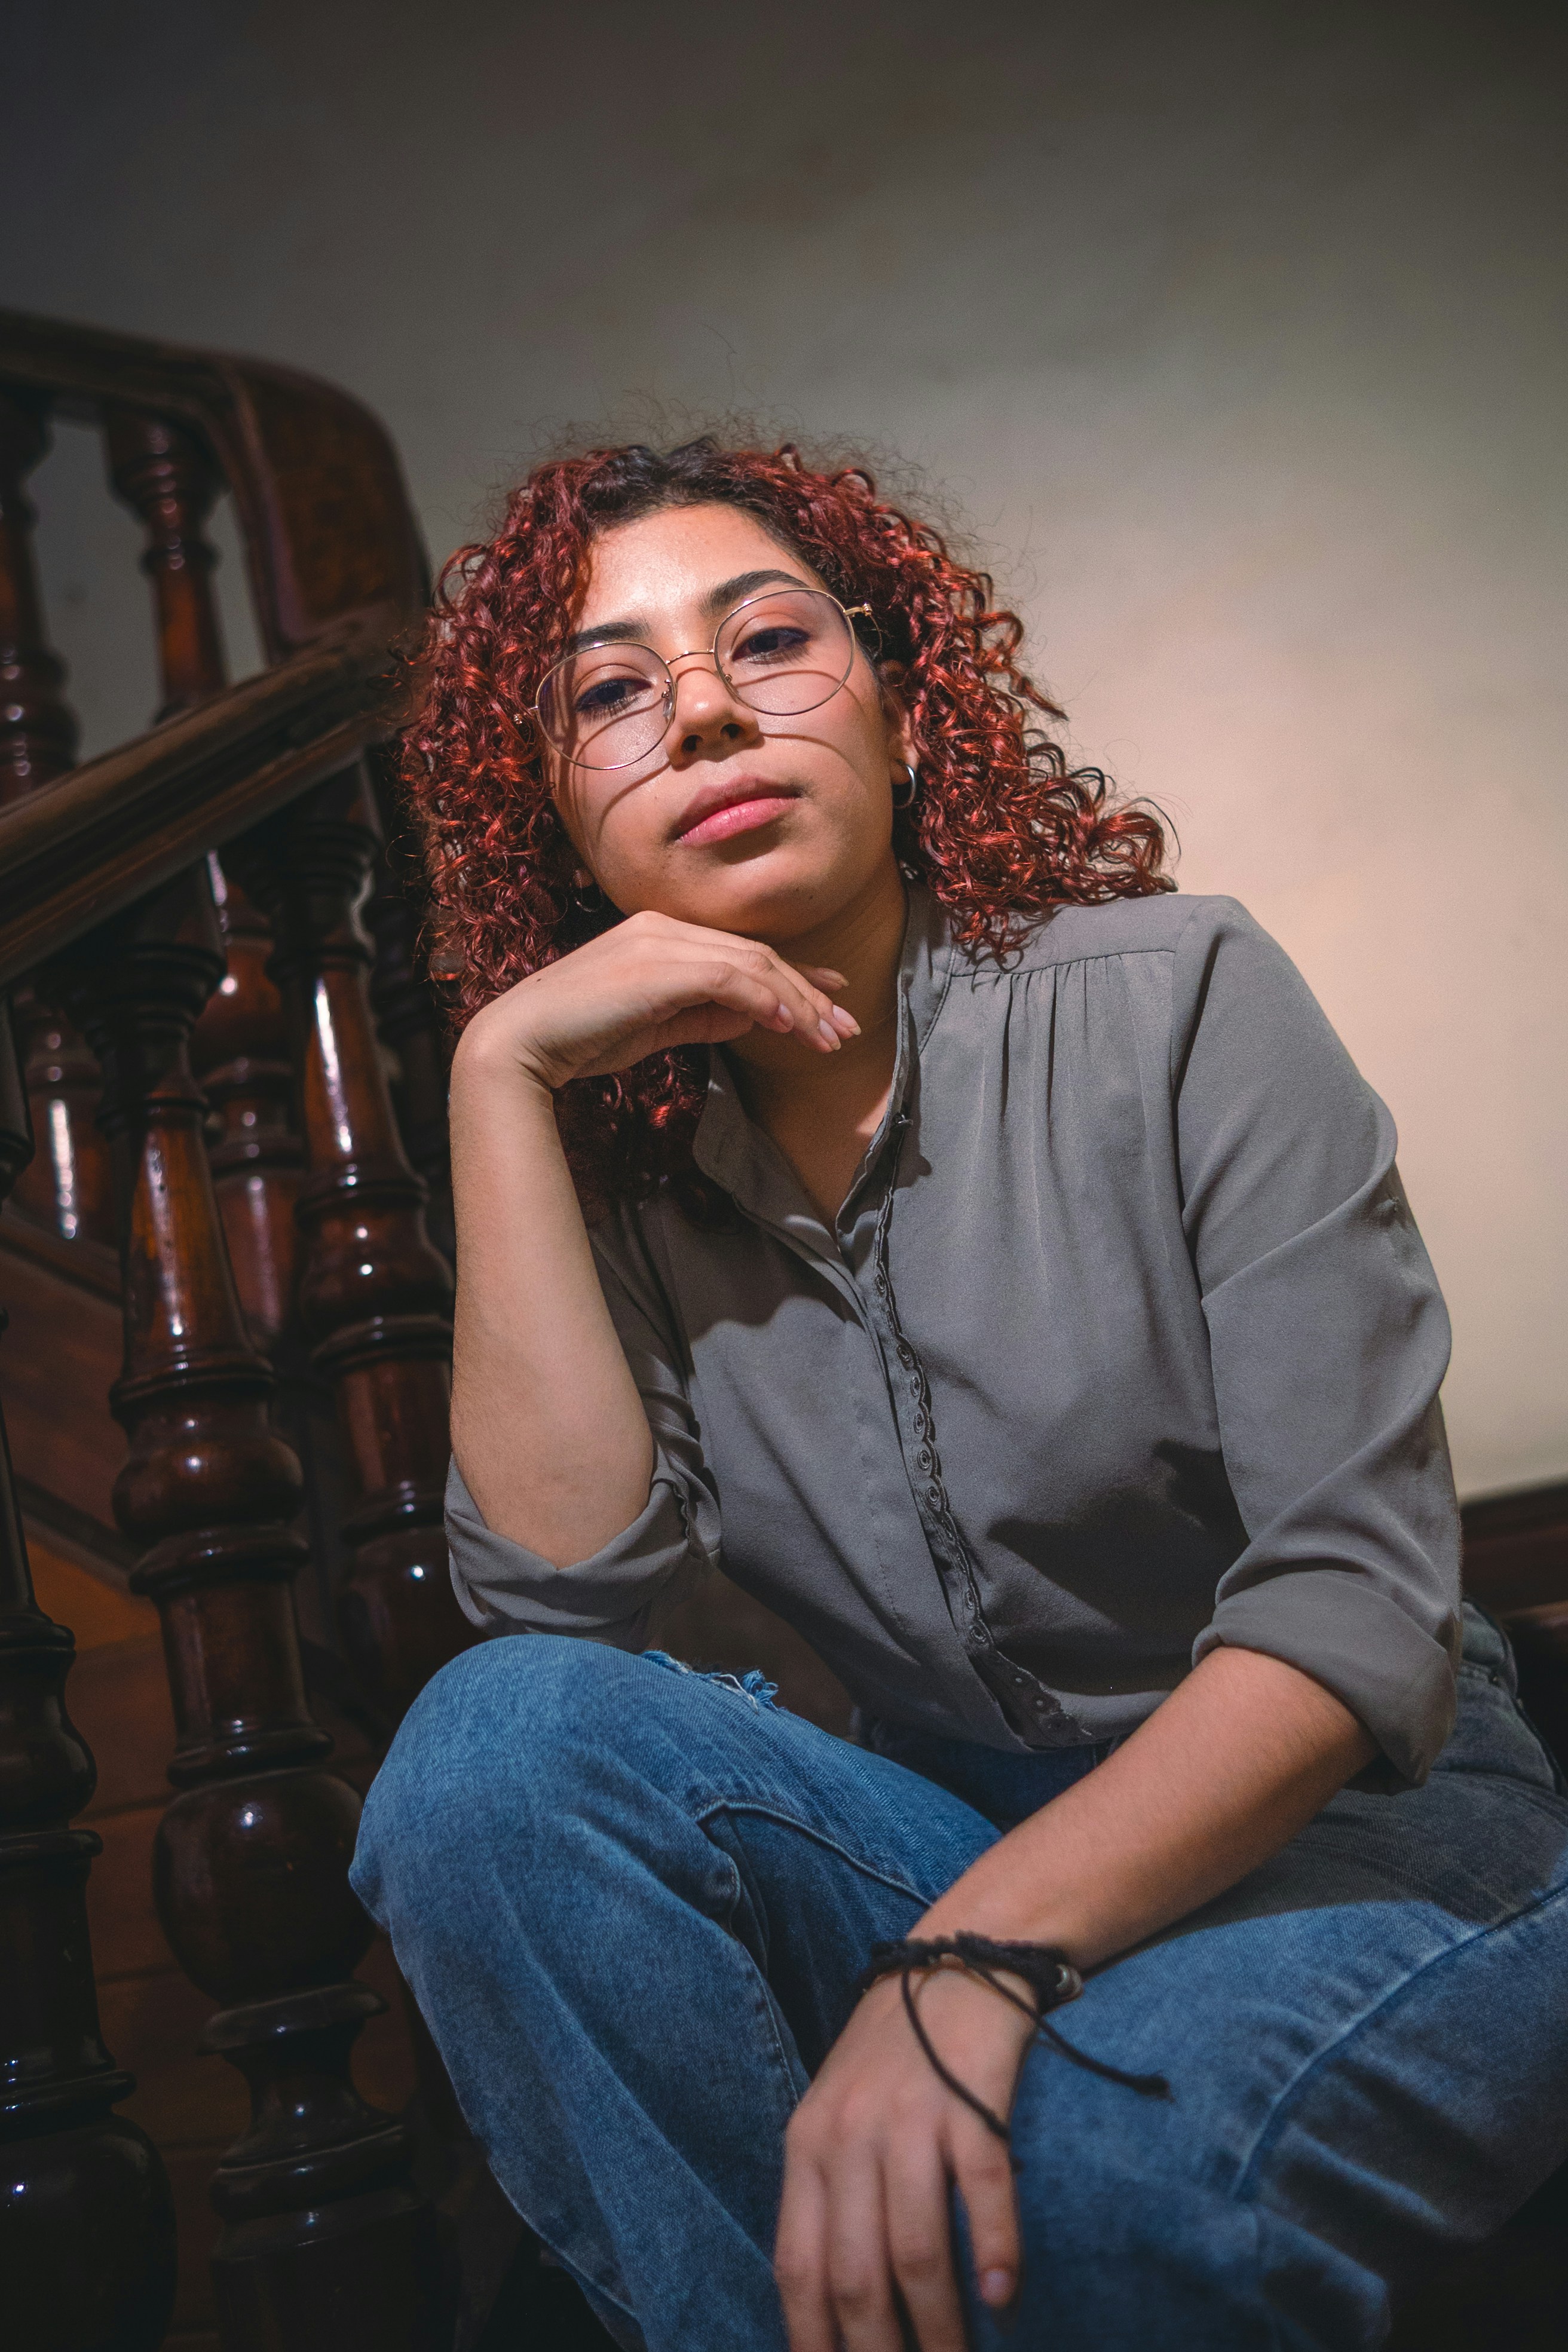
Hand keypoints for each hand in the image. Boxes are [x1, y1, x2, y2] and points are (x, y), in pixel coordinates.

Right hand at [454, 907, 859, 1092]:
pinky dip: (764, 1000)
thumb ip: (704, 1016)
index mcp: (661, 934)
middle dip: (809, 993)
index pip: (743, 951)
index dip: (795, 974)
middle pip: (757, 955)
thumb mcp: (656, 1027)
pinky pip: (728, 978)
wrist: (522, 1043)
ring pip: (752, 964)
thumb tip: (755, 1018)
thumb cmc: (582, 1038)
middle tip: (845, 1028)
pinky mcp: (657, 964)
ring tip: (828, 1037)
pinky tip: (789, 1024)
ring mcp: (660, 940)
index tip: (832, 996)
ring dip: (798, 1003)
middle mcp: (665, 926)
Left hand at [775, 1967, 1036, 2351]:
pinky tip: (1005, 2299)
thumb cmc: (895, 2053)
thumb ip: (830, 2194)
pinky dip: (996, 2253)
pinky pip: (983, 2193)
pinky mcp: (972, 2103)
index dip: (811, 2341)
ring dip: (942, 2328)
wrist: (957, 1958)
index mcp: (808, 2145)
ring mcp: (912, 2119)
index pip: (797, 2267)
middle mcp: (850, 2136)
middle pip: (856, 2276)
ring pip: (918, 2253)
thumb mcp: (837, 2115)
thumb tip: (833, 2302)